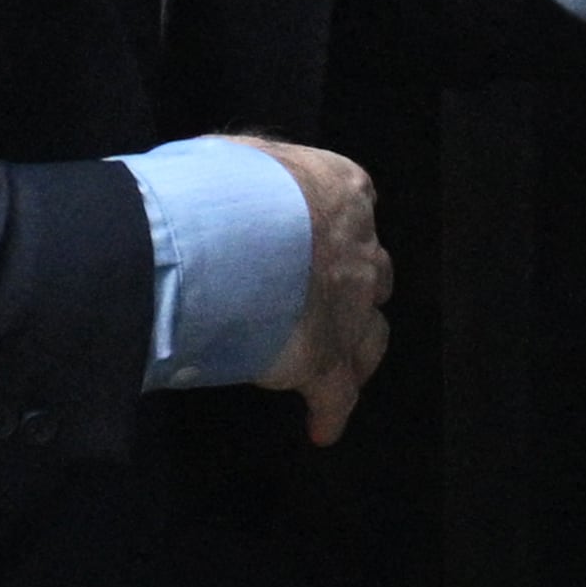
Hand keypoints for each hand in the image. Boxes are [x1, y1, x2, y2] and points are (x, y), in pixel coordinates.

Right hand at [236, 135, 389, 445]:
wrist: (213, 238)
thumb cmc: (216, 186)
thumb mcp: (236, 156)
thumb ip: (253, 175)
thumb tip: (233, 184)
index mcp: (340, 192)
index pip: (355, 207)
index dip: (337, 228)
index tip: (319, 238)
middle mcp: (357, 249)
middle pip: (372, 274)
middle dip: (356, 287)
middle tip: (331, 301)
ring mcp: (348, 309)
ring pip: (371, 337)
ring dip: (358, 351)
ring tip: (346, 366)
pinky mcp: (325, 359)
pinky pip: (336, 396)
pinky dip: (330, 413)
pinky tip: (323, 429)